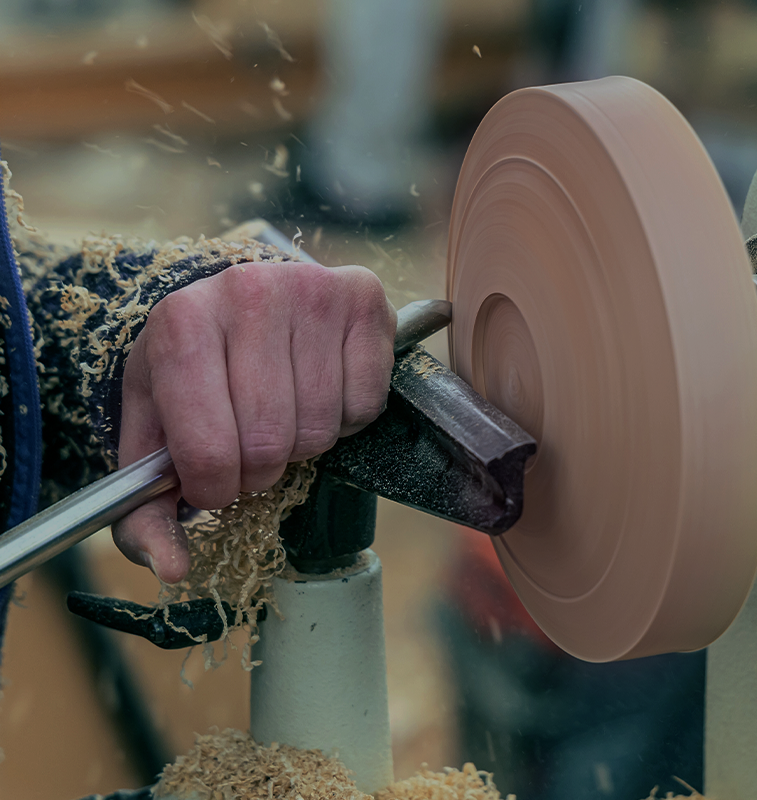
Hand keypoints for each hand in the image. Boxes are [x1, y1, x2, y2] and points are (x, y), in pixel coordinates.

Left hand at [112, 261, 395, 582]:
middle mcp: (247, 292)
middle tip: (253, 443)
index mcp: (179, 323)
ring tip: (287, 409)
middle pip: (270, 443)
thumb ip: (147, 508)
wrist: (246, 305)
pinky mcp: (364, 298)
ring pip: (321, 428)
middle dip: (261, 468)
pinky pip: (365, 405)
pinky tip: (323, 386)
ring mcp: (312, 289)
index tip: (214, 481)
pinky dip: (346, 418)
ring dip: (304, 442)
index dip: (214, 488)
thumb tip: (172, 567)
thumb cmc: (200, 373)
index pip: (207, 449)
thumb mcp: (156, 432)